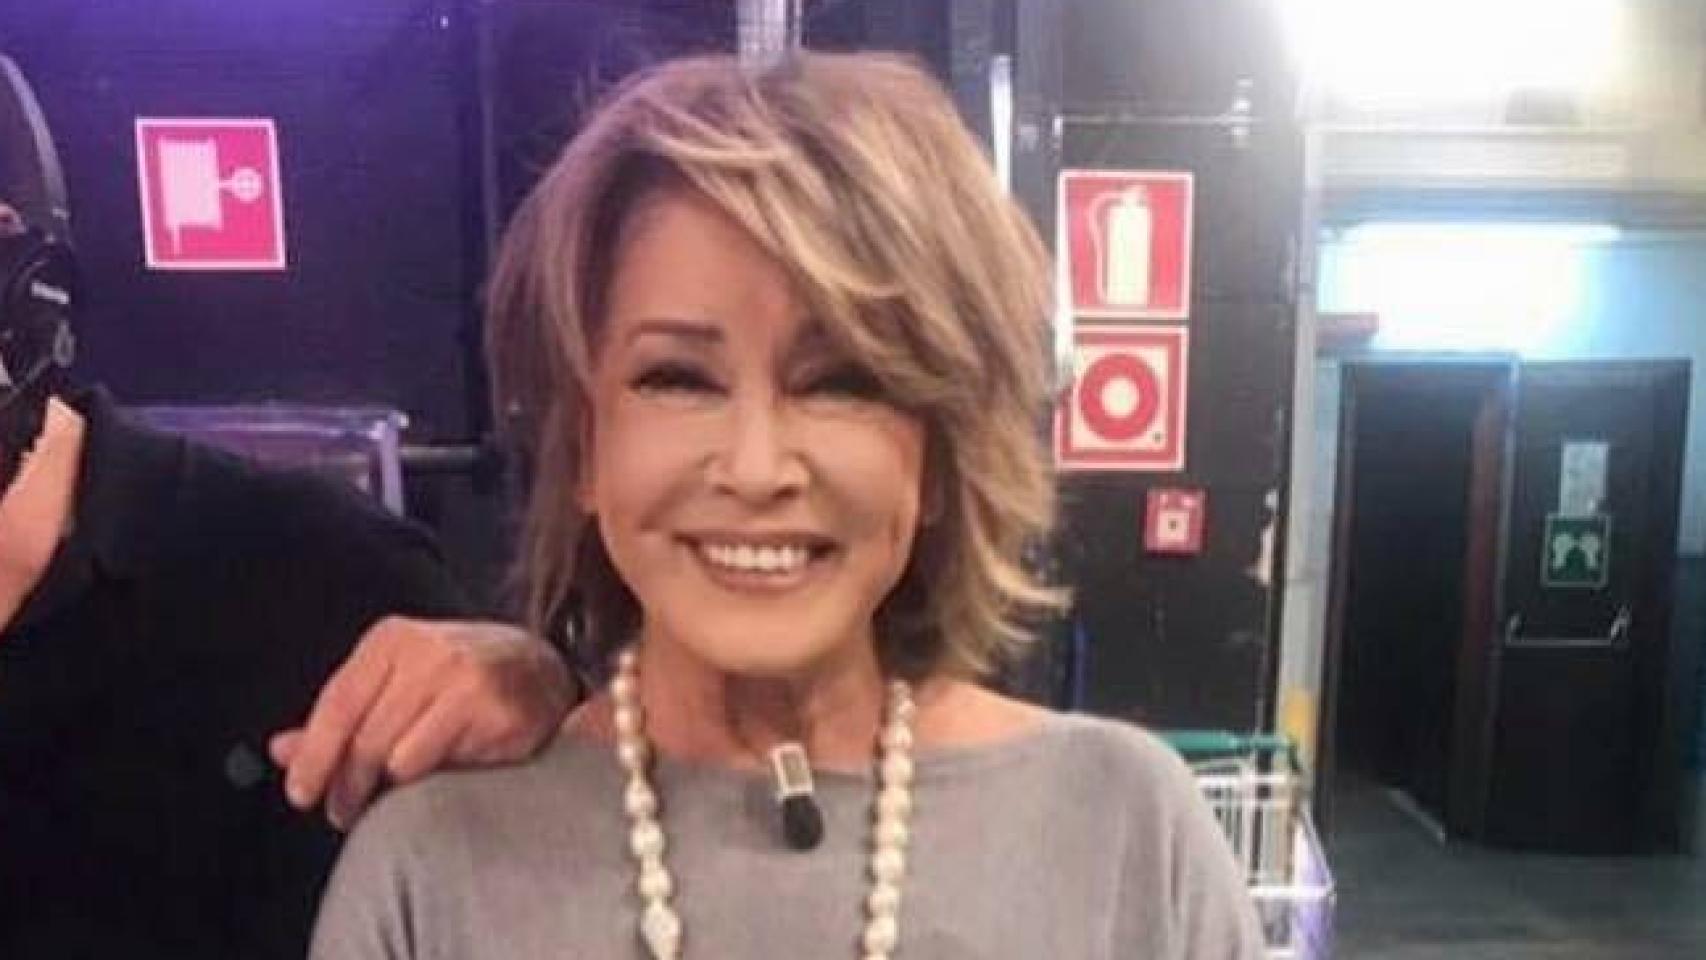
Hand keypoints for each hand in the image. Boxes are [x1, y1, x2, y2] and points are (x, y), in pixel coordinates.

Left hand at [269, 616, 574, 829]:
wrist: (540, 669)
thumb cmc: (455, 681)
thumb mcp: (394, 683)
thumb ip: (342, 717)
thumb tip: (280, 750)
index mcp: (393, 639)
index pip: (338, 702)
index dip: (314, 755)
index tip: (301, 794)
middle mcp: (429, 652)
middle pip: (365, 738)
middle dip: (347, 785)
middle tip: (343, 812)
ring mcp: (466, 680)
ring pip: (398, 758)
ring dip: (387, 790)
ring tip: (390, 799)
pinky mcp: (496, 712)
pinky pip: (440, 766)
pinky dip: (431, 781)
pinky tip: (439, 778)